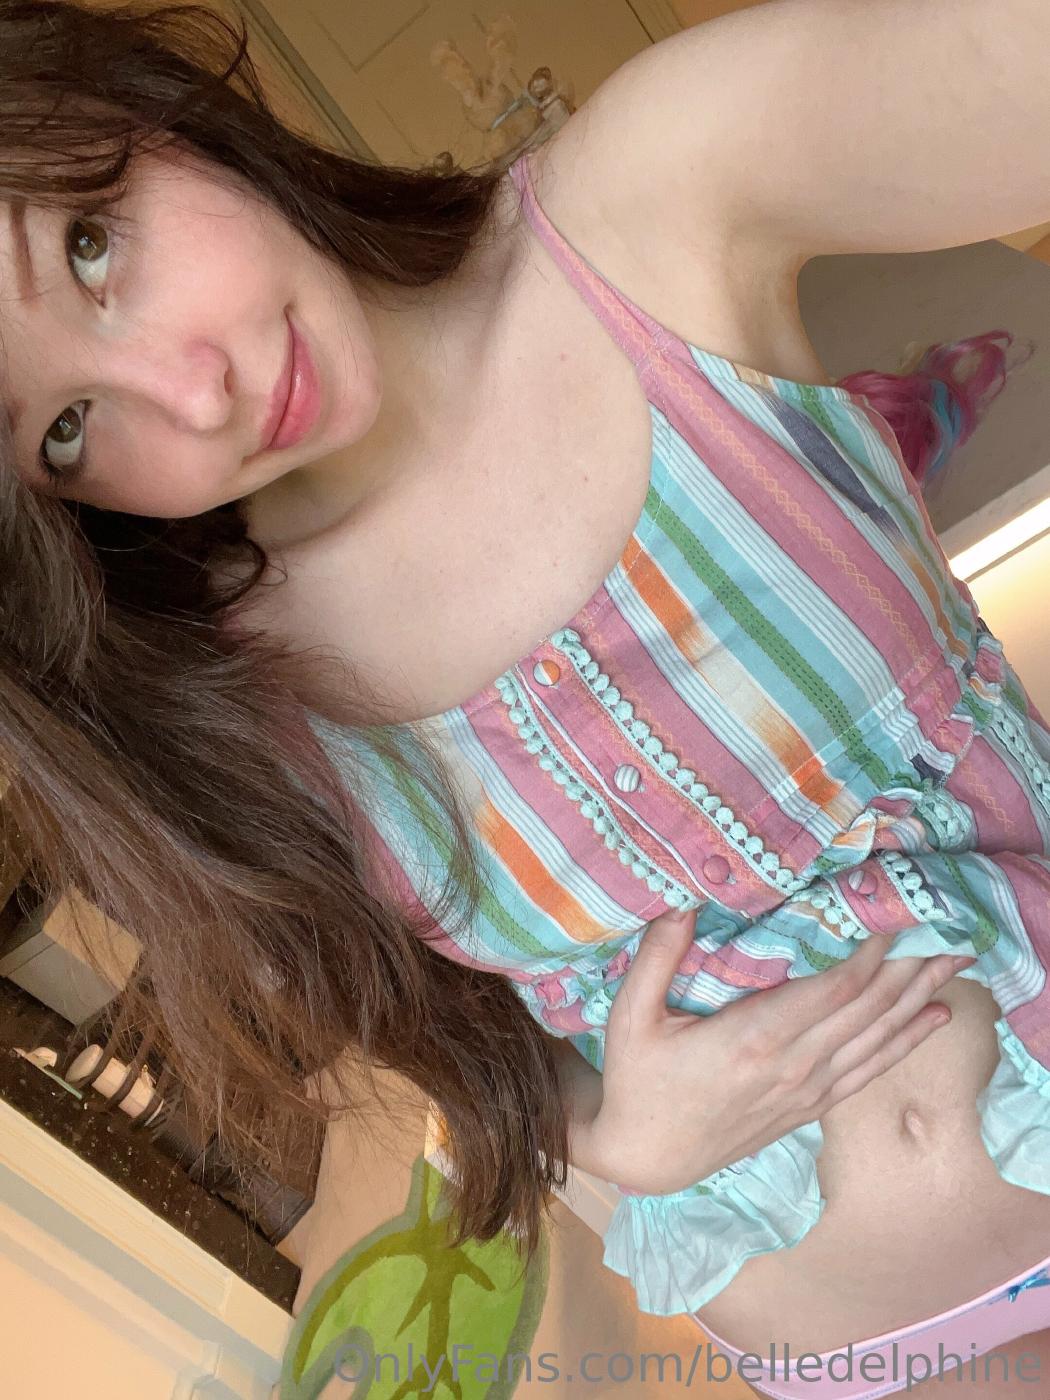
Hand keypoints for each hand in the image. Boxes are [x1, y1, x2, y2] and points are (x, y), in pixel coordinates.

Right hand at [587, 906, 974, 1195]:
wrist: (647, 1157)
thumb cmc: (637, 1079)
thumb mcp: (632, 1016)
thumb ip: (658, 958)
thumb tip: (681, 901)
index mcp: (754, 1039)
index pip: (831, 991)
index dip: (868, 955)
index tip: (891, 914)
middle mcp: (792, 1066)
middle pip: (867, 1011)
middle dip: (908, 970)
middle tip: (946, 933)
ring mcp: (805, 1090)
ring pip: (876, 1039)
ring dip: (916, 1001)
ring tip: (954, 967)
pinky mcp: (807, 1107)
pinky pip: (868, 1071)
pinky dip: (904, 1043)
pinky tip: (932, 1020)